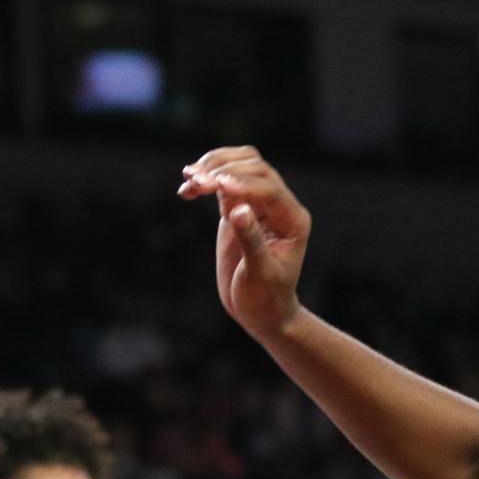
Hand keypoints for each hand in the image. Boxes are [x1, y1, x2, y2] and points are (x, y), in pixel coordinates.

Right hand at [178, 146, 310, 340]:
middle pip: (254, 167)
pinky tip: (186, 190)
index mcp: (292, 219)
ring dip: (213, 166)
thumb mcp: (260, 273)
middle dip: (223, 170)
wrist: (260, 311)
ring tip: (188, 177)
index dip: (242, 183)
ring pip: (238, 166)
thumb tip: (239, 209)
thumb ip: (251, 239)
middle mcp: (277, 206)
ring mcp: (256, 205)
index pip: (268, 188)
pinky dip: (204, 180)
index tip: (216, 187)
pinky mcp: (236, 208)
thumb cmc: (266, 297)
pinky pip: (221, 184)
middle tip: (195, 180)